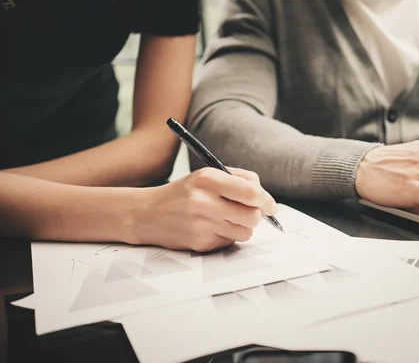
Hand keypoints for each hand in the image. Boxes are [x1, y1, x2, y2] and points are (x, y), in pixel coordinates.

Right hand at [130, 167, 277, 251]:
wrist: (147, 213)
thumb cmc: (184, 193)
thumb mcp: (207, 175)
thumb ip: (238, 180)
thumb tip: (266, 198)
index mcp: (208, 179)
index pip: (251, 192)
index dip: (266, 200)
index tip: (271, 206)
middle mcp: (204, 201)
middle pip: (253, 216)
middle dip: (256, 216)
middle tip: (250, 213)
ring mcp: (201, 225)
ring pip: (245, 232)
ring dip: (243, 227)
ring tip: (227, 218)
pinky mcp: (200, 243)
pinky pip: (230, 242)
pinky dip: (227, 235)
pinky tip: (212, 227)